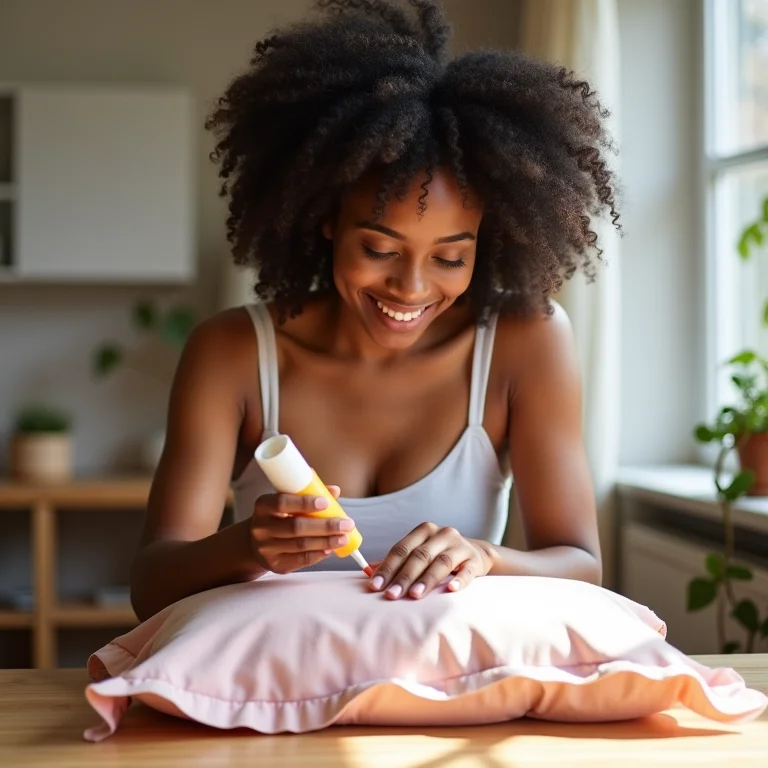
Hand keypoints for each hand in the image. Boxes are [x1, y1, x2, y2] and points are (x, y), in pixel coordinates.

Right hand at [249, 485, 354, 573]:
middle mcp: (261, 528)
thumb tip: (335, 491)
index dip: (304, 502)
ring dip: (326, 541)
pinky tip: (330, 549)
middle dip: (325, 526)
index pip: (282, 502)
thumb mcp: (287, 502)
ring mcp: (266, 549)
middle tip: (347, 523)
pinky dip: (318, 555)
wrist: (257, 543)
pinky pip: (300, 560)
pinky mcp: (275, 565)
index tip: (326, 502)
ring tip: (344, 537)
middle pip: (296, 527)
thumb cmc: (278, 516)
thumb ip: (309, 494)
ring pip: (301, 545)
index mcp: (263, 506)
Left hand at [369, 522, 494, 599]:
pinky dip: (459, 579)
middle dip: (404, 577)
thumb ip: (398, 561)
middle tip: (391, 595)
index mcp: (424, 531)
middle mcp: (442, 534)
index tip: (375, 586)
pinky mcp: (475, 559)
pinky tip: (450, 589)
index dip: (387, 567)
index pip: (401, 549)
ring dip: (426, 580)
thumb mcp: (420, 551)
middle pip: (419, 556)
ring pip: (441, 562)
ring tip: (414, 595)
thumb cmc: (441, 554)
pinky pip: (467, 570)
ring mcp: (460, 546)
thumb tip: (368, 572)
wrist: (477, 553)